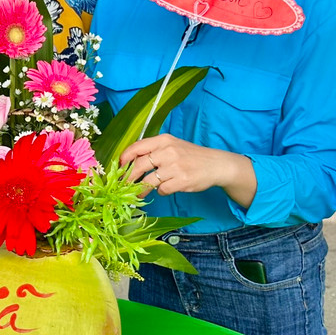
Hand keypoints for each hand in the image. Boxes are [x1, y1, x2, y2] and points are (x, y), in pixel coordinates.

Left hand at [120, 134, 240, 195]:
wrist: (216, 164)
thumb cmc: (191, 156)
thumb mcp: (173, 146)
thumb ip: (154, 151)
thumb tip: (130, 162)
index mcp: (164, 140)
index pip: (137, 147)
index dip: (124, 158)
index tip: (119, 167)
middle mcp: (168, 151)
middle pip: (139, 165)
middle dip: (128, 178)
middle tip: (123, 185)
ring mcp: (175, 166)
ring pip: (148, 181)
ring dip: (141, 190)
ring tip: (138, 194)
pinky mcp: (182, 181)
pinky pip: (162, 190)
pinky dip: (161, 192)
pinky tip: (166, 188)